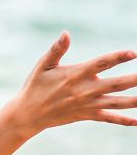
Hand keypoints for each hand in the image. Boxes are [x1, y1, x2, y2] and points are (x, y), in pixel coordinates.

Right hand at [8, 31, 136, 135]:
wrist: (28, 114)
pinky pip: (109, 118)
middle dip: (136, 79)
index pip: (101, 63)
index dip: (118, 57)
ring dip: (136, 100)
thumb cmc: (35, 86)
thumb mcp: (43, 66)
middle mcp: (85, 90)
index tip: (133, 53)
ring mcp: (88, 104)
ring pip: (118, 102)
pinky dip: (124, 120)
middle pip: (117, 84)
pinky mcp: (88, 115)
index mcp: (76, 74)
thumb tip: (66, 34)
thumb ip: (56, 50)